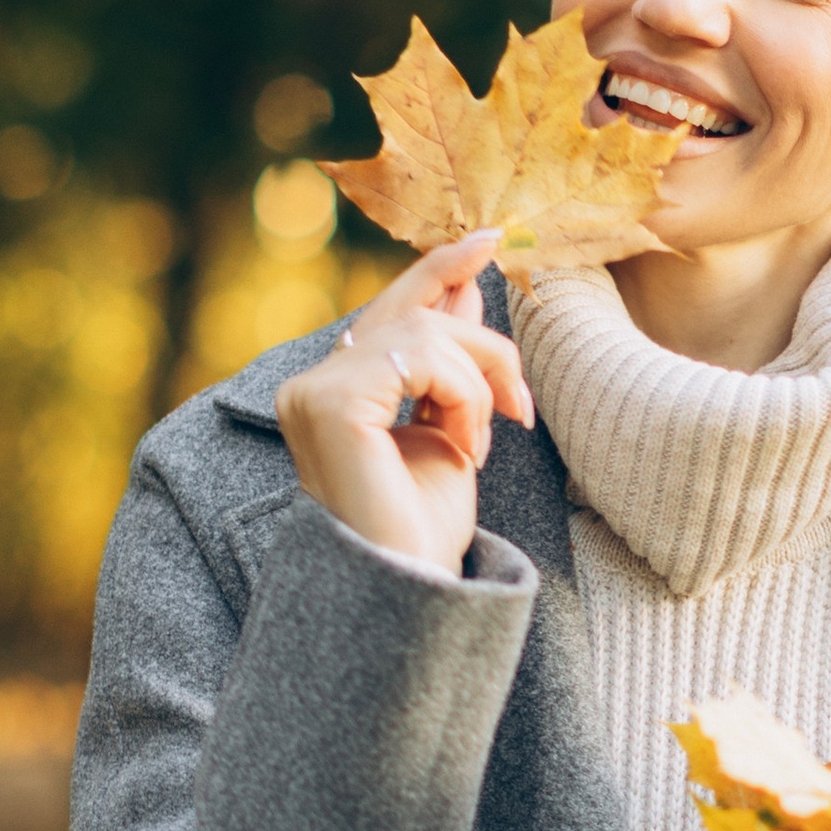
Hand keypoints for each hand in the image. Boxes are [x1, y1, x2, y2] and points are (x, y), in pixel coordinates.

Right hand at [273, 232, 533, 578]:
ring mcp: (313, 391)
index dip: (438, 269)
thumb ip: (450, 362)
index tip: (490, 238)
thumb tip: (465, 287)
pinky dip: (463, 396)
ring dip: (477, 384)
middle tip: (520, 404)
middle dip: (483, 346)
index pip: (391, 310)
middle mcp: (310, 384)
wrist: (409, 591)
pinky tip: (466, 445)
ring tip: (482, 444)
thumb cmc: (423, 528)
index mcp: (333, 389)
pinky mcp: (330, 402)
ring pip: (426, 334)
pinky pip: (422, 360)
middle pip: (414, 314)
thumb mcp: (448, 428)